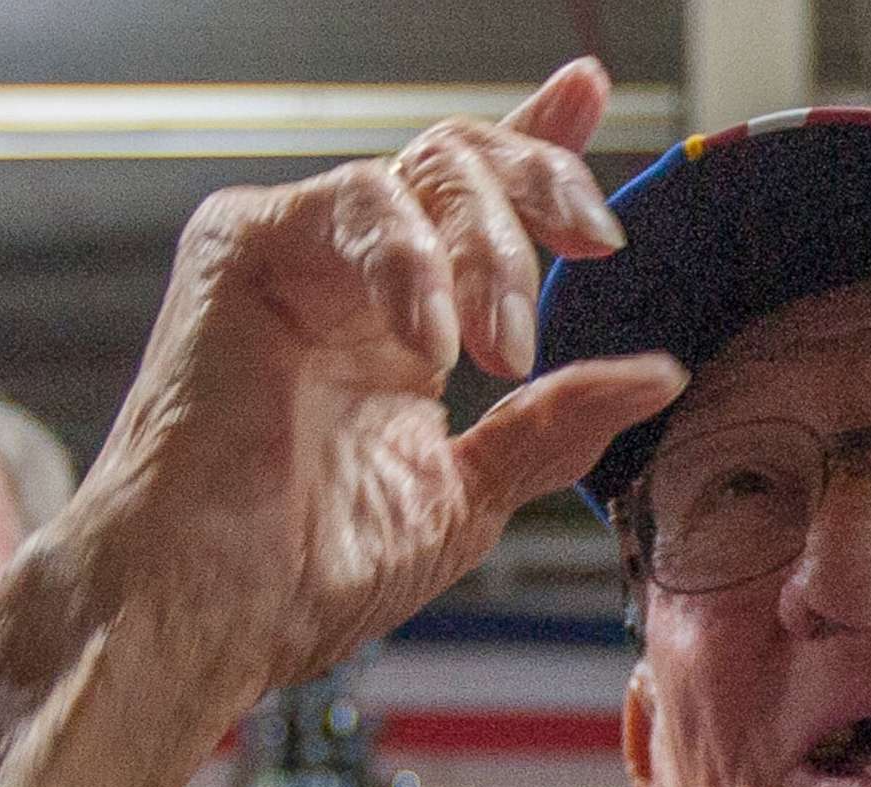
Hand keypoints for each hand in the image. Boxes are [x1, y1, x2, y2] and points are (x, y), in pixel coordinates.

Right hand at [0, 58, 685, 786]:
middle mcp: (352, 279)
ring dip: (489, 249)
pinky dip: (412, 263)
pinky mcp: (243, 248)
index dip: (537, 143)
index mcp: (403, 324)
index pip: (477, 206)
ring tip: (501, 351)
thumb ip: (555, 427)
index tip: (589, 91)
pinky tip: (430, 343)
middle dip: (544, 187)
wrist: (212, 610)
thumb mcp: (467, 496)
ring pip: (422, 172)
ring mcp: (298, 257)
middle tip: (594, 246)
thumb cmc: (308, 573)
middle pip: (463, 163)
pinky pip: (356, 202)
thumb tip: (658, 374)